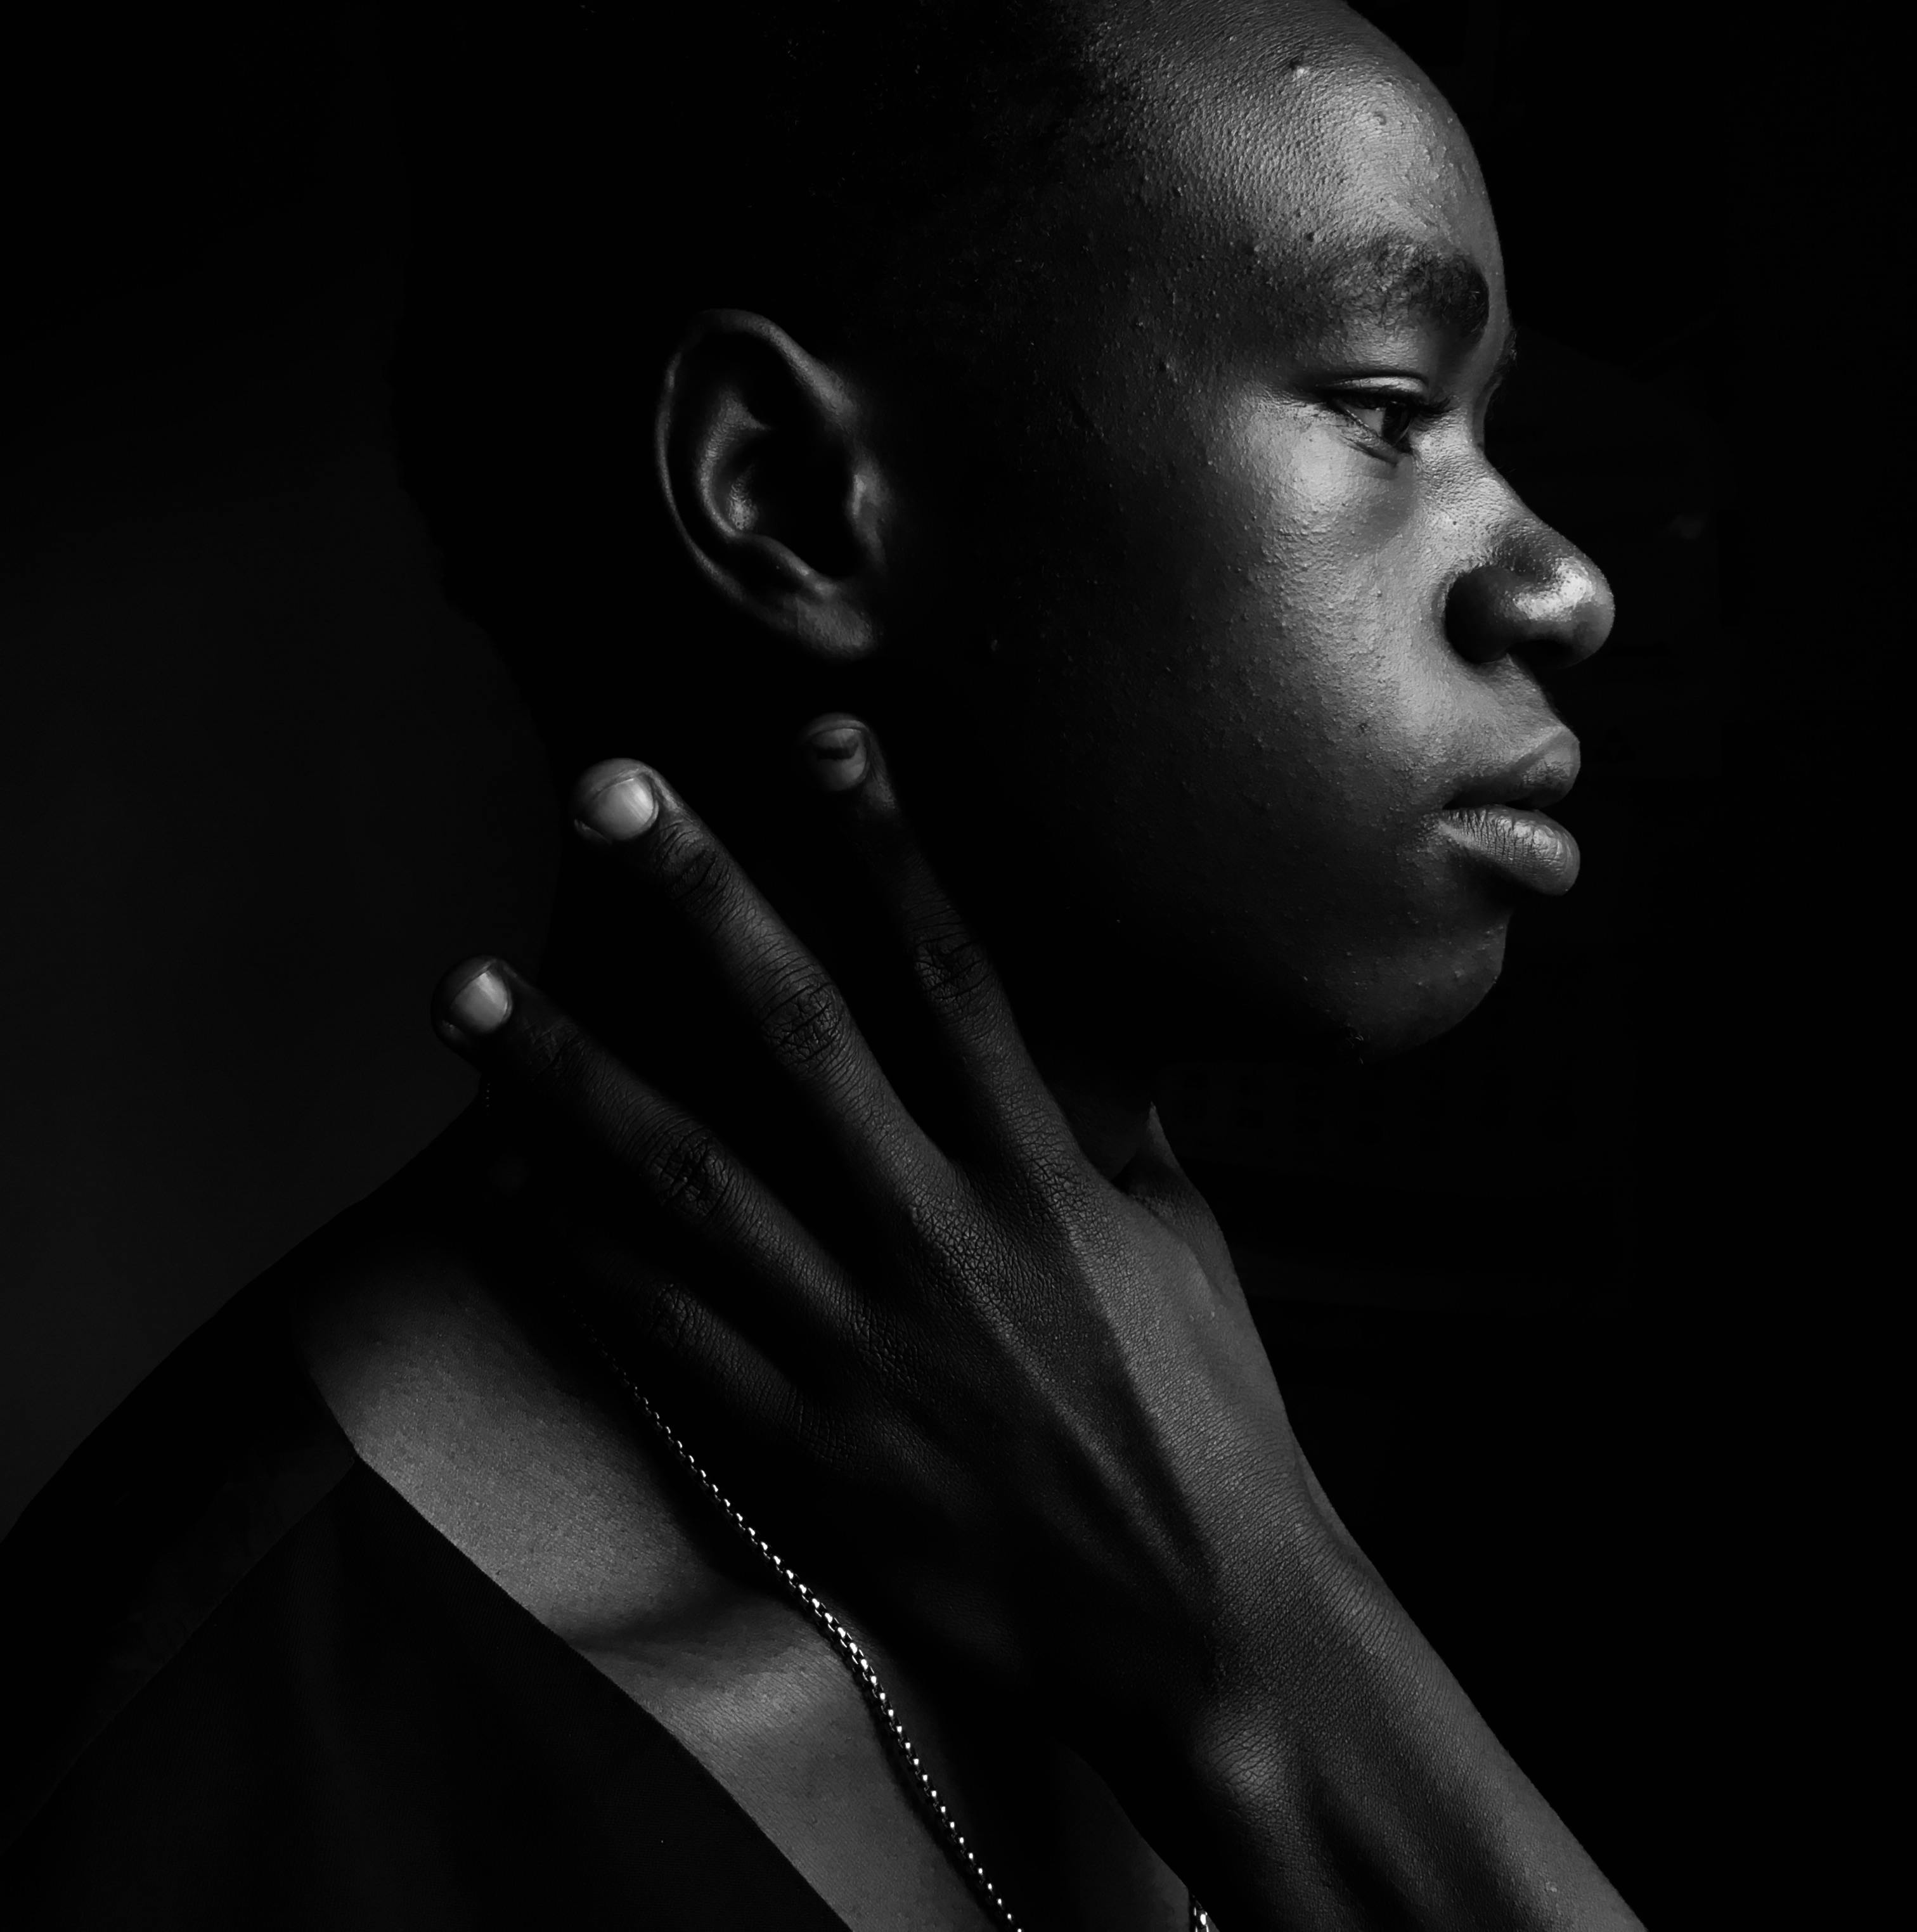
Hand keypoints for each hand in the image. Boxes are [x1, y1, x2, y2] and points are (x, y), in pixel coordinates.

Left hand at [433, 713, 1350, 1783]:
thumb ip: (1109, 1131)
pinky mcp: (796, 1447)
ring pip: (684, 1179)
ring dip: (566, 1077)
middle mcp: (937, 1241)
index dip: (885, 847)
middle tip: (605, 793)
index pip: (953, 975)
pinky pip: (656, 1331)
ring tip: (469, 993)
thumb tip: (1074, 1036)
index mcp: (1043, 1179)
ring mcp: (854, 1347)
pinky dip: (571, 1251)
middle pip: (796, 1037)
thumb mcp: (1181, 1247)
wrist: (1196, 1635)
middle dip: (699, 901)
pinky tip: (497, 1180)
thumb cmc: (1208, 1425)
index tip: (822, 739)